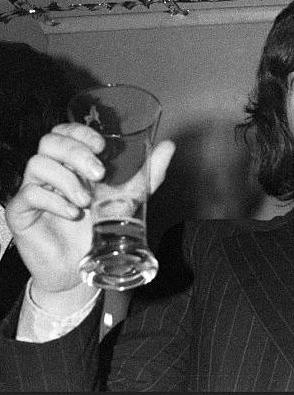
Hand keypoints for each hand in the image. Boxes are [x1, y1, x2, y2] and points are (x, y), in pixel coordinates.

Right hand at [5, 123, 174, 308]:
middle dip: (77, 153)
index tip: (101, 146)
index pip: (64, 131)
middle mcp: (50, 171)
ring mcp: (33, 189)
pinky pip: (29, 194)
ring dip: (67, 179)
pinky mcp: (21, 212)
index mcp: (71, 162)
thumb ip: (148, 172)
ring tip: (87, 200)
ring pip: (37, 164)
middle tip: (99, 173)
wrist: (81, 267)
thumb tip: (169, 146)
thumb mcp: (130, 197)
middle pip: (50, 142)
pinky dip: (54, 200)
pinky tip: (73, 212)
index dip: (80, 132)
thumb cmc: (101, 227)